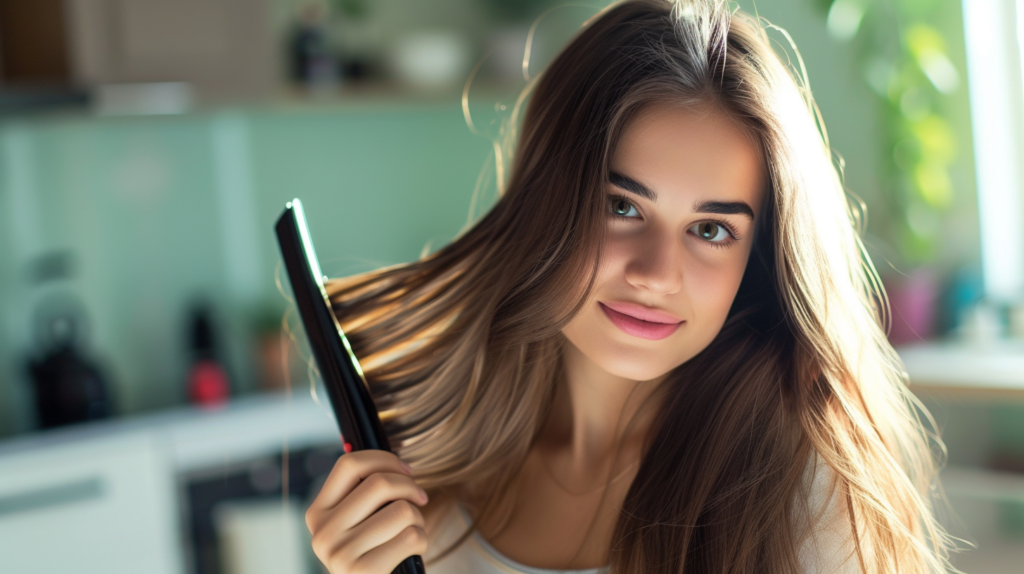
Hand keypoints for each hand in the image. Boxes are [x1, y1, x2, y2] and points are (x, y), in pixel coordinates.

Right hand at [306, 450, 428, 573]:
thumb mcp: (356, 524)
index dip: (384, 459)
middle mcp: (322, 533)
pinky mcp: (363, 571)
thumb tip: (397, 464)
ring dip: (418, 518)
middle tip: (420, 499)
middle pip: (379, 483)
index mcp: (317, 513)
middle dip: (410, 487)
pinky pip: (411, 536)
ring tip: (412, 531)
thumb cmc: (373, 553)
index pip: (348, 465)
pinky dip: (422, 540)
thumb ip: (364, 494)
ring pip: (401, 509)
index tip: (406, 471)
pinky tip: (412, 551)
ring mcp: (340, 554)